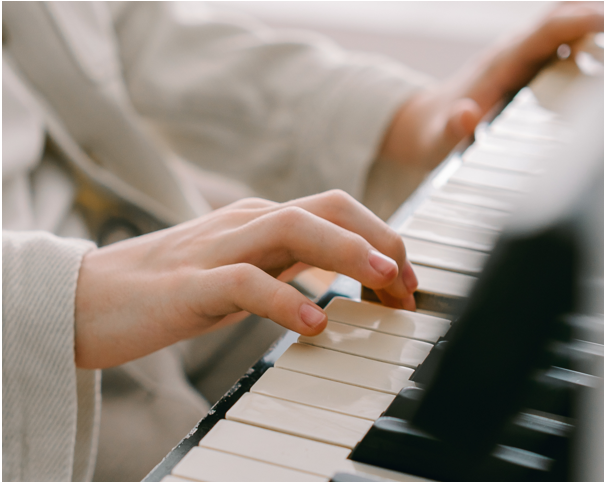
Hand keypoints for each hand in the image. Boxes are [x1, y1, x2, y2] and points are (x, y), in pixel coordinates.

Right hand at [74, 190, 417, 368]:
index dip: (382, 238)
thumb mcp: (242, 269)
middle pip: (328, 207)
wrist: (89, 297)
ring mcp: (217, 250)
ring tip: (384, 282)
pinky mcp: (188, 285)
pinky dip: (284, 298)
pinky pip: (244, 282)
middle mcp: (245, 224)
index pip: (336, 210)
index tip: (406, 282)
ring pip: (292, 227)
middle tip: (408, 285)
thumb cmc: (171, 288)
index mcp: (259, 220)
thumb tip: (335, 278)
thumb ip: (284, 264)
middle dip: (381, 239)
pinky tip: (313, 324)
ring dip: (348, 252)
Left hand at [379, 2, 603, 169]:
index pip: (547, 30)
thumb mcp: (439, 140)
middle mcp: (512, 52)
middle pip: (562, 16)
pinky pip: (560, 42)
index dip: (582, 21)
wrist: (423, 126)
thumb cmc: (435, 134)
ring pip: (563, 26)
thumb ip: (452, 129)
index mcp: (499, 64)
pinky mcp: (524, 66)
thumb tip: (467, 116)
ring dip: (594, 28)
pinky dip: (586, 41)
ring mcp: (519, 57)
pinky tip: (601, 62)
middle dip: (597, 18)